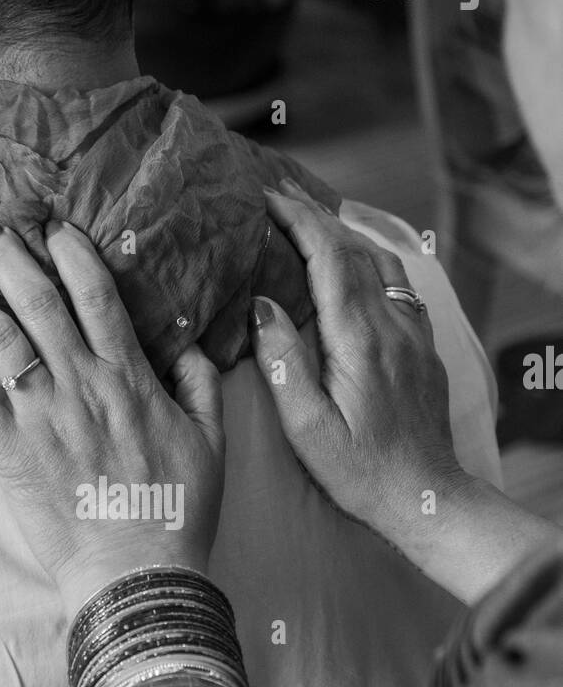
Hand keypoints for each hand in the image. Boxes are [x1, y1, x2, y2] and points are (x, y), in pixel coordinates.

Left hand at [0, 220, 224, 617]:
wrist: (140, 573)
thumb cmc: (179, 511)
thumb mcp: (211, 440)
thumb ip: (201, 383)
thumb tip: (187, 341)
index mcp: (130, 378)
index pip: (96, 296)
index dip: (71, 253)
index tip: (52, 226)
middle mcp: (83, 386)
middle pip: (38, 304)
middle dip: (9, 259)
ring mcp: (43, 419)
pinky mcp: (12, 454)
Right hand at [252, 178, 464, 535]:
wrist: (424, 495)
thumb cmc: (359, 470)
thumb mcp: (306, 426)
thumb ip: (282, 362)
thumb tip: (261, 305)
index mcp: (359, 338)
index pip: (329, 256)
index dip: (298, 218)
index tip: (266, 196)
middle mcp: (392, 324)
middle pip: (354, 248)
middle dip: (315, 214)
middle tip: (279, 192)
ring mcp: (413, 332)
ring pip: (381, 260)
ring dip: (345, 232)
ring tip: (312, 219)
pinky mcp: (422, 346)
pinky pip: (396, 283)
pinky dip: (369, 258)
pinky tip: (355, 263)